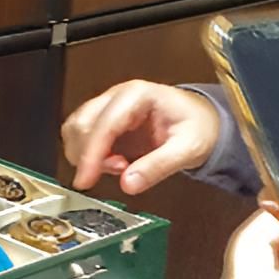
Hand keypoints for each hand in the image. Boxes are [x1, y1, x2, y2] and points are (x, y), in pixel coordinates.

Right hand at [61, 81, 220, 193]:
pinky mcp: (105, 120)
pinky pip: (83, 138)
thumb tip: (128, 184)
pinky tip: (114, 163)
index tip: (85, 179)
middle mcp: (118, 96)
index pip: (104, 123)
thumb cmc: (197, 127)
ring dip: (87, 155)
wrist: (202, 121)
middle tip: (116, 172)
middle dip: (89, 155)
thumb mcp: (187, 149)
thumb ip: (157, 167)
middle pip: (81, 124)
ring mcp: (109, 107)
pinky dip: (90, 156)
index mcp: (138, 95)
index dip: (91, 153)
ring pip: (76, 130)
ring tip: (119, 166)